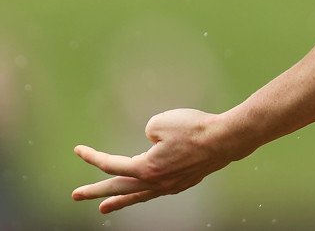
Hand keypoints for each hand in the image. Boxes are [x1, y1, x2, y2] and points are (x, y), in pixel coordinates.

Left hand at [72, 108, 236, 212]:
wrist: (224, 140)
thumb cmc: (193, 127)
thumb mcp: (162, 121)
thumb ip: (149, 131)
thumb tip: (151, 141)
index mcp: (146, 168)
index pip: (111, 165)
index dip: (92, 158)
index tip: (77, 150)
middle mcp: (155, 183)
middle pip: (118, 188)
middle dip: (95, 192)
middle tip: (75, 196)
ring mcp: (169, 186)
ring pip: (137, 196)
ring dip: (118, 200)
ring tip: (103, 208)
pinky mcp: (182, 183)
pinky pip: (153, 192)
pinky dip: (141, 193)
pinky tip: (141, 192)